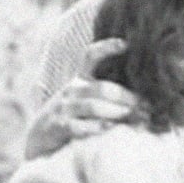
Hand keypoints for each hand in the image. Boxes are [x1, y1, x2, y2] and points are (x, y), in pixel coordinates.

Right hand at [22, 38, 136, 157]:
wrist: (39, 138)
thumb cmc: (71, 120)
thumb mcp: (86, 103)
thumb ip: (109, 101)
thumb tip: (144, 107)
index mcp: (79, 81)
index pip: (89, 57)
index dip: (106, 48)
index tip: (125, 44)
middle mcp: (70, 91)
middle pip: (101, 88)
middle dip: (126, 97)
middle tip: (145, 107)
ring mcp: (62, 108)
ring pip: (92, 106)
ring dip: (115, 112)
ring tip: (132, 117)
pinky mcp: (58, 126)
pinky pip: (80, 126)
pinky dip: (97, 128)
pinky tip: (109, 130)